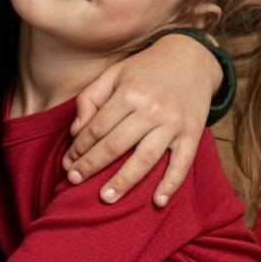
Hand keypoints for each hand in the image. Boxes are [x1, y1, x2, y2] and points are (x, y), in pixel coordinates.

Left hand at [63, 32, 219, 207]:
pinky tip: (157, 202)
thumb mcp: (114, 74)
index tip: (68, 163)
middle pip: (115, 146)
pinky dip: (170, 185)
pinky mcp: (192, 134)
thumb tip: (75, 131)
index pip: (97, 128)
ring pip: (145, 159)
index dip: (79, 148)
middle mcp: (153, 109)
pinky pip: (182, 164)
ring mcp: (174, 123)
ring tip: (105, 198)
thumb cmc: (146, 70)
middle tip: (74, 182)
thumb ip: (90, 98)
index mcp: (130, 92)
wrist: (192, 59)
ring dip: (123, 181)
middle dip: (91, 166)